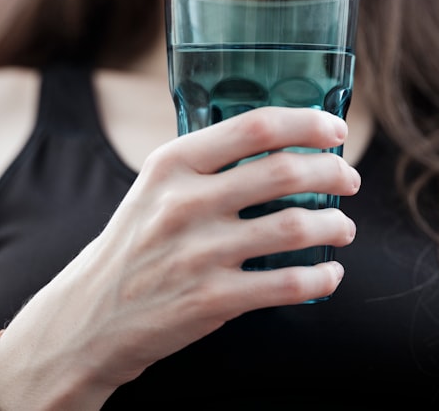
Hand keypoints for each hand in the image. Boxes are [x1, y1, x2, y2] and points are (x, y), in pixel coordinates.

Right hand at [0, 107, 360, 408]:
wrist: (90, 315)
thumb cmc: (135, 244)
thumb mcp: (156, 187)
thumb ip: (207, 163)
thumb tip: (280, 144)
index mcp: (173, 164)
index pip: (254, 127)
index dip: (306, 124)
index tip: (335, 131)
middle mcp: (185, 202)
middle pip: (284, 173)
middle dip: (332, 173)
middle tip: (348, 179)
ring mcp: (199, 252)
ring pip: (294, 227)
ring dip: (334, 225)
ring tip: (344, 227)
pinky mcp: (211, 299)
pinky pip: (286, 283)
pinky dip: (320, 276)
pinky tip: (330, 272)